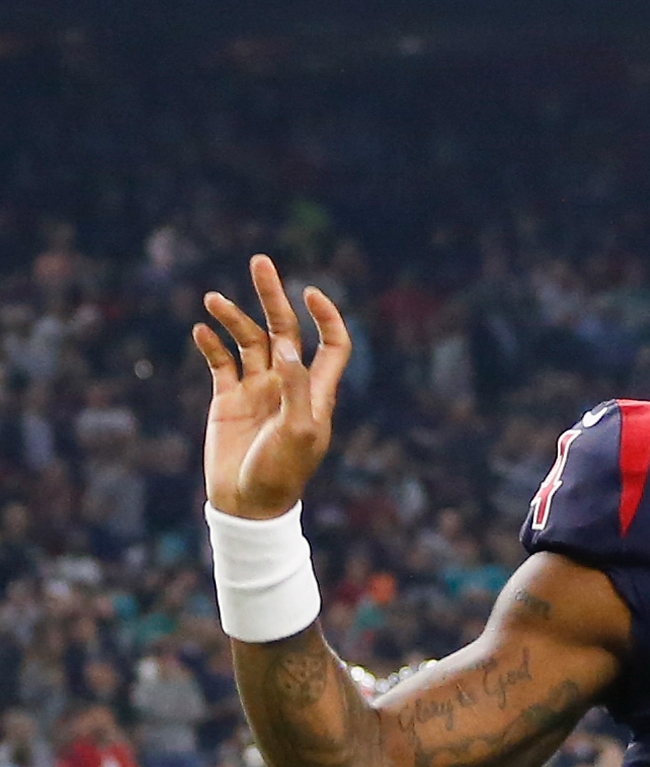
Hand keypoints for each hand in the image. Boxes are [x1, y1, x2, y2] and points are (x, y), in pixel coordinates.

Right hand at [194, 255, 351, 519]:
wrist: (247, 504)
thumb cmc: (281, 473)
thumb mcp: (298, 431)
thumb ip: (297, 387)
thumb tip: (287, 346)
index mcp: (315, 392)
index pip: (331, 346)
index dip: (326, 317)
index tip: (310, 292)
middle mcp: (288, 385)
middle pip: (285, 330)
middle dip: (273, 296)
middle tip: (261, 261)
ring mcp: (257, 390)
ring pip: (248, 341)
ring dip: (233, 317)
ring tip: (212, 300)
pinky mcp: (228, 400)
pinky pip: (220, 362)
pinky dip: (211, 343)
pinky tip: (201, 330)